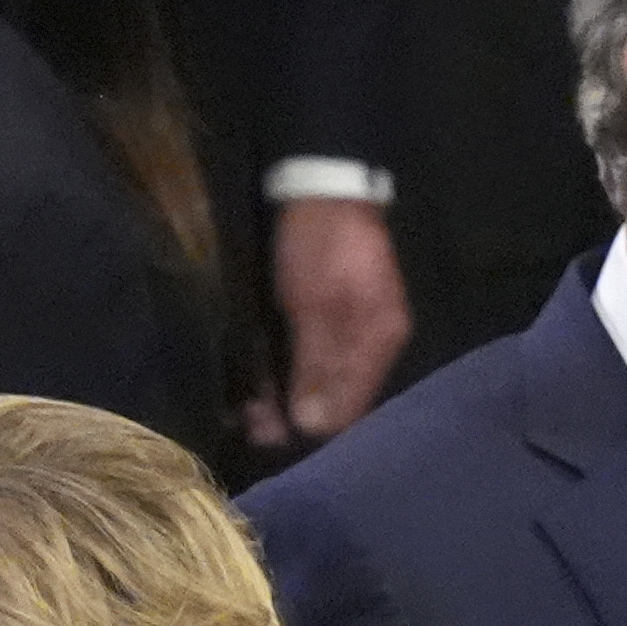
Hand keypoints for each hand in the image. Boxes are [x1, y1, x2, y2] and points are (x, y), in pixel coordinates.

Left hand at [259, 198, 413, 450]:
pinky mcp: (328, 316)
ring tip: (247, 411)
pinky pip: (310, 359)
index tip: (270, 441)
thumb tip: (314, 427)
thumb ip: (315, 366)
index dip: (314, 433)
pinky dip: (285, 373)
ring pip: (320, 382)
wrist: (321, 184)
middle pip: (336, 399)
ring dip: (284, 398)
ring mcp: (351, 330)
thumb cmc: (321, 245)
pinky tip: (259, 385)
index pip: (353, 410)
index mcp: (379, 343)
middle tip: (251, 429)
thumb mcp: (313, 307)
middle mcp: (371, 345)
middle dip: (293, 417)